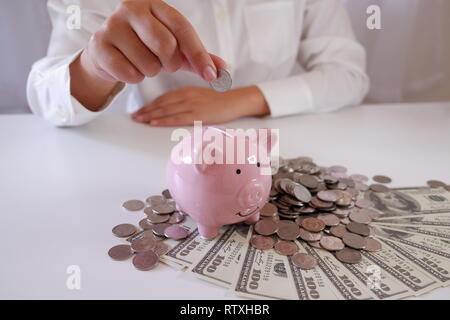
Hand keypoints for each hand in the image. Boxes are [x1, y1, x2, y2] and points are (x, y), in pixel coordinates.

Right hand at [80, 0, 225, 83]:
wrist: (108, 52)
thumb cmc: (145, 46)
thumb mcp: (174, 48)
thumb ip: (197, 56)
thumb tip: (223, 69)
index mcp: (154, 4)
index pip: (182, 29)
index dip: (199, 54)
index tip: (211, 75)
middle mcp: (131, 9)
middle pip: (166, 45)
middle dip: (170, 64)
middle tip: (164, 64)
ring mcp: (112, 26)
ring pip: (149, 64)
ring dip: (151, 72)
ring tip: (143, 62)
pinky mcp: (99, 45)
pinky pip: (130, 75)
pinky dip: (134, 78)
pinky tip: (128, 67)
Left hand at [132, 86, 270, 125]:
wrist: (237, 101)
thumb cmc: (220, 101)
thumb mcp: (200, 95)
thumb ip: (186, 100)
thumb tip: (172, 109)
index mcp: (187, 90)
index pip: (164, 98)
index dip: (150, 105)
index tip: (139, 111)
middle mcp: (187, 96)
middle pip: (162, 103)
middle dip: (146, 110)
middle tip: (133, 117)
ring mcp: (192, 105)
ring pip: (166, 110)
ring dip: (150, 115)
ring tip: (138, 120)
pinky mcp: (199, 114)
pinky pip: (177, 118)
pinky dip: (163, 120)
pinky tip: (153, 123)